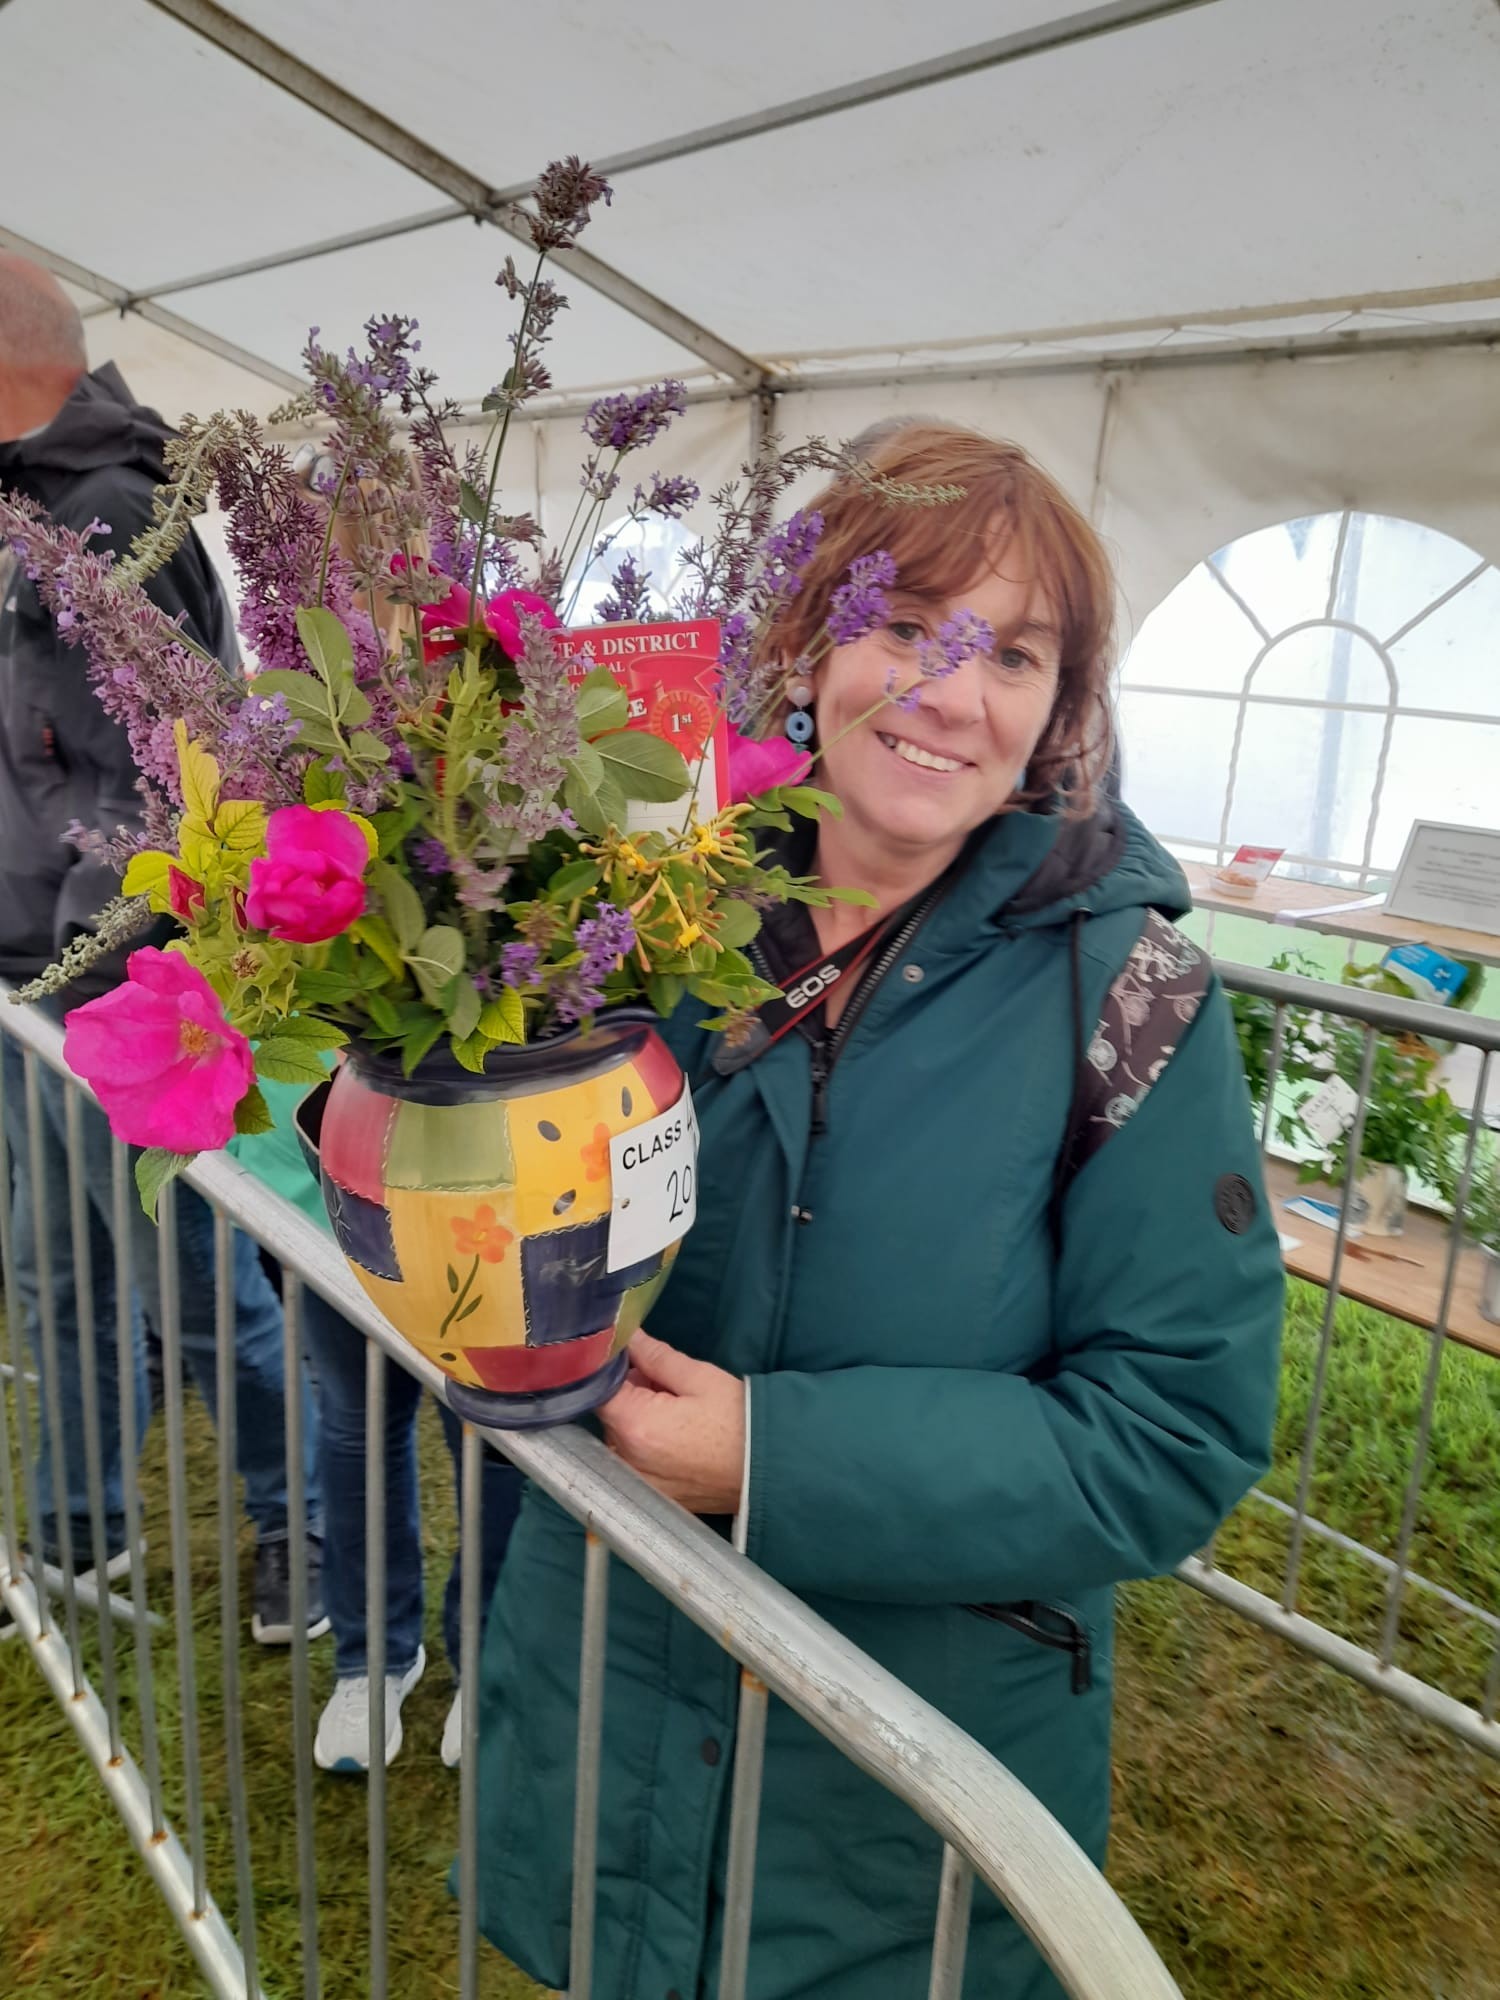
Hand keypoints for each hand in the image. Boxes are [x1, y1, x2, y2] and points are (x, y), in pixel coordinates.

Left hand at [599, 1330, 745, 1516]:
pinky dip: (647, 1447)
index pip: (599, 1389)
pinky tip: (677, 1437)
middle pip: (610, 1415)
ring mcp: (638, 1483)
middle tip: (664, 1384)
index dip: (612, 1370)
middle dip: (629, 1394)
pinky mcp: (653, 1496)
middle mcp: (627, 1459)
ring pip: (621, 1440)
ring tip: (677, 1412)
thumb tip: (629, 1337)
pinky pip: (636, 1464)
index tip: (630, 1358)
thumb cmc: (740, 1421)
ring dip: (637, 1421)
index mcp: (635, 1425)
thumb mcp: (700, 1378)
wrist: (774, 1471)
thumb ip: (656, 1357)